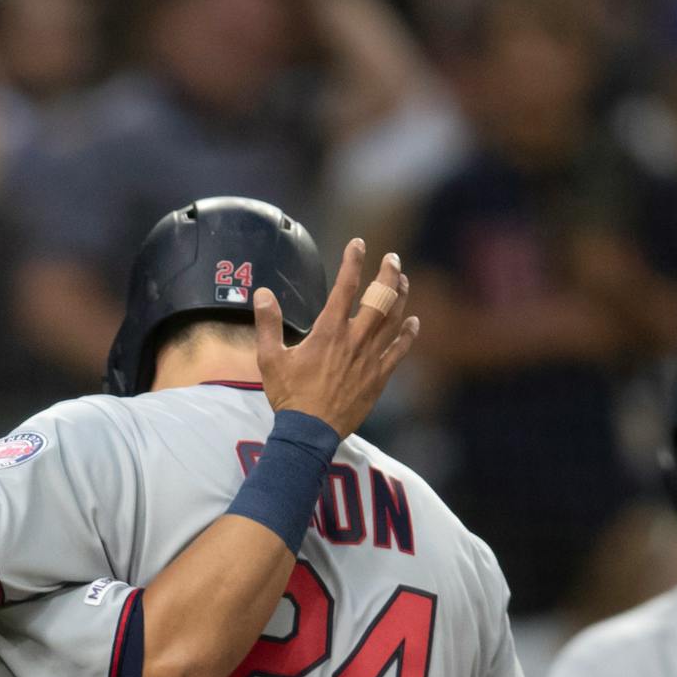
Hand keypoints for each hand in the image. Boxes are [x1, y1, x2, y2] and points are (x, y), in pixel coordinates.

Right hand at [255, 239, 418, 437]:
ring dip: (401, 296)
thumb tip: (263, 294)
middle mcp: (354, 339)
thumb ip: (267, 323)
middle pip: (380, 297)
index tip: (358, 244)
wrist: (310, 432)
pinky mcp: (378, 377)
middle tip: (393, 258)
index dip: (353, 261)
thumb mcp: (270, 358)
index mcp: (328, 331)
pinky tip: (413, 322)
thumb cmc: (289, 396)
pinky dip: (408, 334)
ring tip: (404, 280)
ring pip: (393, 319)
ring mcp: (370, 358)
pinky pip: (399, 350)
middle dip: (388, 273)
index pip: (345, 286)